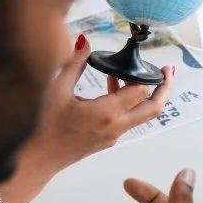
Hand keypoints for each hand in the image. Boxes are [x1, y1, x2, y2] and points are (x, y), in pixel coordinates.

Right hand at [19, 34, 172, 177]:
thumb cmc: (42, 128)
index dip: (144, 73)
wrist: (35, 160)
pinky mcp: (108, 140)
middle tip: (168, 71)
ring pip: (141, 114)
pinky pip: (126, 119)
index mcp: (107, 113)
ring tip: (132, 72)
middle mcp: (116, 126)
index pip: (141, 90)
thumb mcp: (56, 90)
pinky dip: (127, 103)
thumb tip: (84, 42)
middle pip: (154, 108)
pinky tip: (111, 86)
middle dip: (165, 88)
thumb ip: (74, 64)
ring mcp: (114, 135)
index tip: (141, 58)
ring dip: (144, 95)